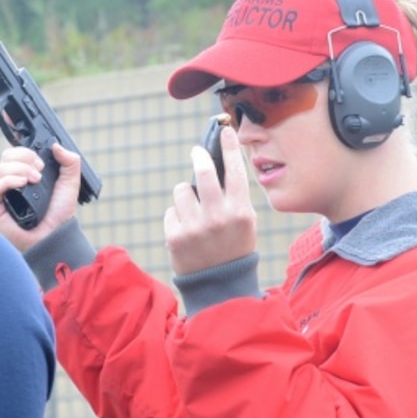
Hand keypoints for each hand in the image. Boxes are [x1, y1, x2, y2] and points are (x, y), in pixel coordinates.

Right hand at [0, 143, 82, 251]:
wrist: (57, 234)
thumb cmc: (60, 212)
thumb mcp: (71, 182)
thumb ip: (70, 161)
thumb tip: (55, 145)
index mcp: (24, 173)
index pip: (15, 152)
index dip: (24, 150)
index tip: (39, 159)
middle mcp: (11, 182)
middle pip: (6, 157)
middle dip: (24, 158)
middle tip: (39, 169)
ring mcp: (2, 194)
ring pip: (0, 169)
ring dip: (19, 169)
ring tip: (35, 180)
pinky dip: (9, 181)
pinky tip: (22, 184)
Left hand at [163, 124, 256, 275]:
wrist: (219, 286)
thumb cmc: (234, 247)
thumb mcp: (245, 222)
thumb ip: (234, 195)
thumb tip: (218, 162)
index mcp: (240, 211)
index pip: (235, 171)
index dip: (229, 147)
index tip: (225, 131)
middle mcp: (218, 217)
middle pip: (203, 172)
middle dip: (198, 157)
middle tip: (196, 153)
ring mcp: (195, 227)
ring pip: (181, 190)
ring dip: (185, 195)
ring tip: (193, 211)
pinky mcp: (175, 237)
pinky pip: (171, 211)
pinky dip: (177, 217)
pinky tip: (186, 231)